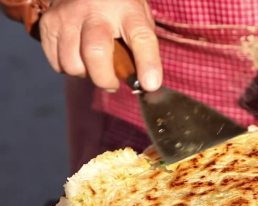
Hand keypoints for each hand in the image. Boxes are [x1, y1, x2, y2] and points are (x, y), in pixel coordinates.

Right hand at [39, 0, 161, 90]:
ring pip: (72, 63)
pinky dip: (69, 68)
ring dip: (85, 74)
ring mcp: (68, 16)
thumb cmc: (117, 8)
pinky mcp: (48, 23)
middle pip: (95, 53)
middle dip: (104, 78)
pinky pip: (57, 62)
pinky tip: (78, 57)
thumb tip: (146, 83)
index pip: (141, 38)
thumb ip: (143, 48)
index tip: (150, 85)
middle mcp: (95, 10)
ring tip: (94, 65)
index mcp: (127, 10)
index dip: (147, 64)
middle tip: (112, 83)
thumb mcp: (138, 18)